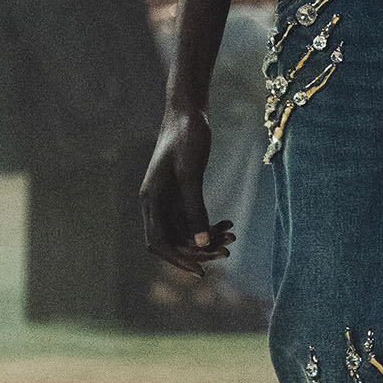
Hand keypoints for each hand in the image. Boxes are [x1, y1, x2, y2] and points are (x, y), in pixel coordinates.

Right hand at [139, 99, 233, 275]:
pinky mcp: (181, 192)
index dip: (178, 259)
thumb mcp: (191, 172)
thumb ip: (194, 207)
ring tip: (232, 237)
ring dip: (207, 238)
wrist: (188, 110)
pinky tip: (229, 224)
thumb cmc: (186, 135)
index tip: (201, 272)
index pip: (158, 242)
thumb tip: (200, 243)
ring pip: (185, 231)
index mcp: (151, 199)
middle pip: (174, 240)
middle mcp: (156, 202)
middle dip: (199, 249)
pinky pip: (193, 219)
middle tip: (228, 252)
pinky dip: (209, 225)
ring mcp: (168, 198)